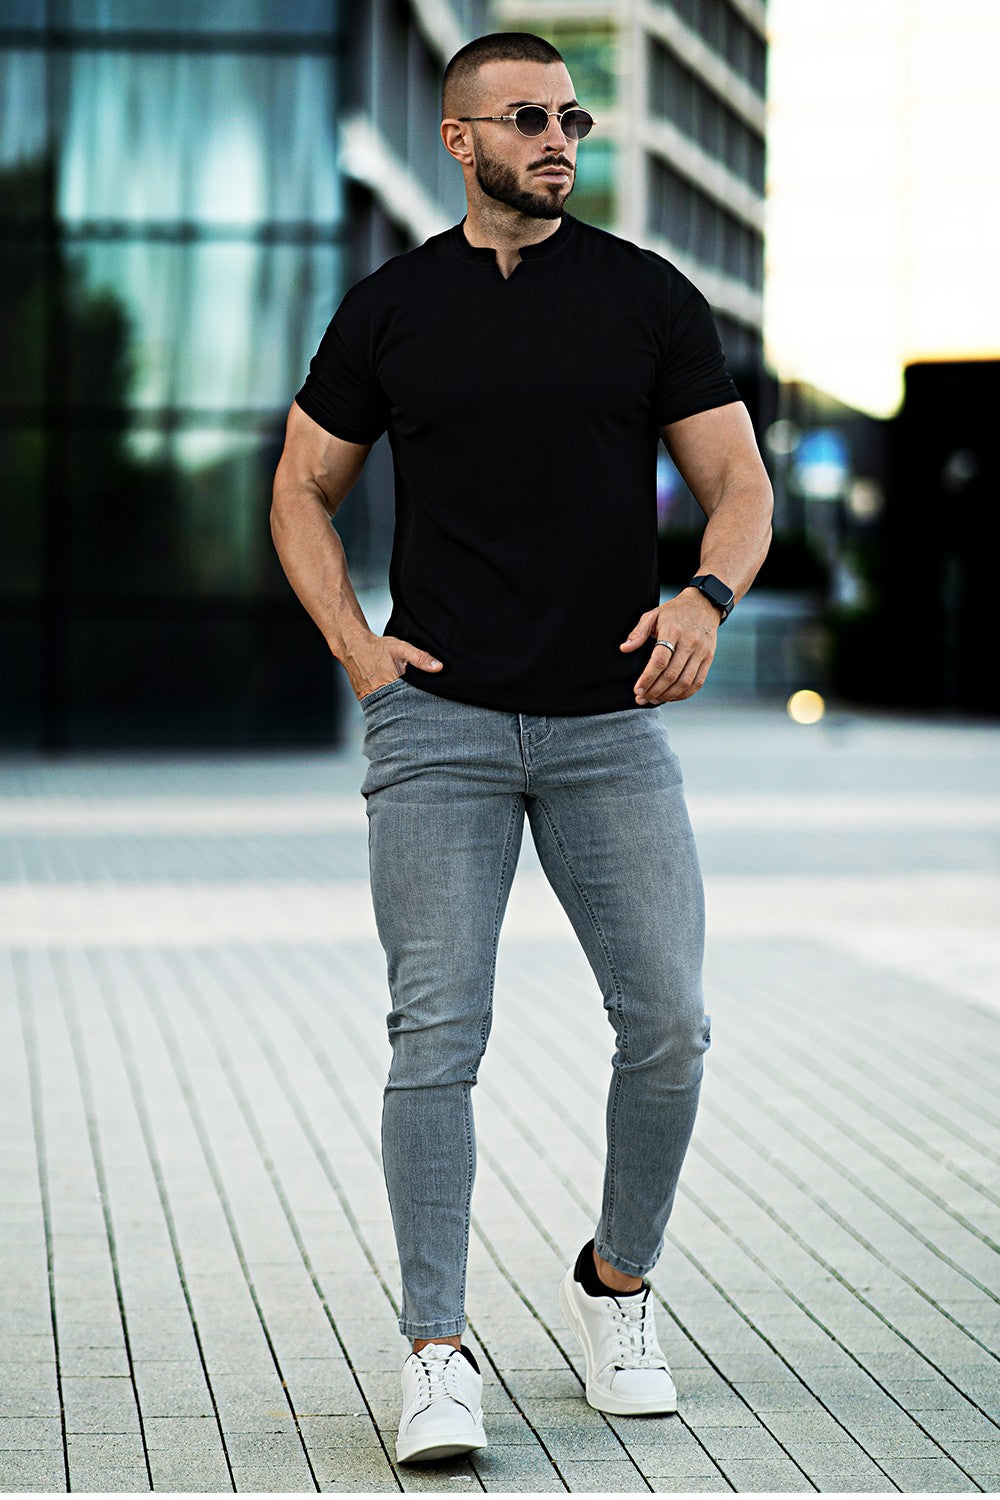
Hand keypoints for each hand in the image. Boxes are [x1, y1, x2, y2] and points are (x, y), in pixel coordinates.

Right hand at [345, 633, 442, 701]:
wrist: (353, 646)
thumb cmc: (376, 647)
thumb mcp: (402, 649)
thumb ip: (420, 658)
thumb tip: (438, 667)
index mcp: (390, 683)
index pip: (410, 701)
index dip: (418, 703)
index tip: (425, 703)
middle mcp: (378, 693)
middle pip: (398, 707)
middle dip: (408, 707)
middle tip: (416, 705)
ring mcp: (368, 697)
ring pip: (387, 708)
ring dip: (396, 707)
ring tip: (404, 703)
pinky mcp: (363, 698)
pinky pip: (377, 705)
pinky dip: (385, 704)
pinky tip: (391, 700)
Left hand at [620, 588, 718, 703]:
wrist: (703, 605)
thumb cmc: (674, 612)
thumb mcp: (653, 615)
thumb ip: (638, 633)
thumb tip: (624, 648)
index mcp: (673, 631)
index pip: (660, 660)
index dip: (648, 678)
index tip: (637, 689)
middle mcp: (689, 642)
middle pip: (671, 675)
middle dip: (654, 691)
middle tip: (641, 698)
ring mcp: (701, 652)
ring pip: (685, 682)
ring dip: (668, 695)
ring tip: (653, 700)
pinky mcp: (709, 658)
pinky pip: (698, 682)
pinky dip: (684, 694)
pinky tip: (671, 697)